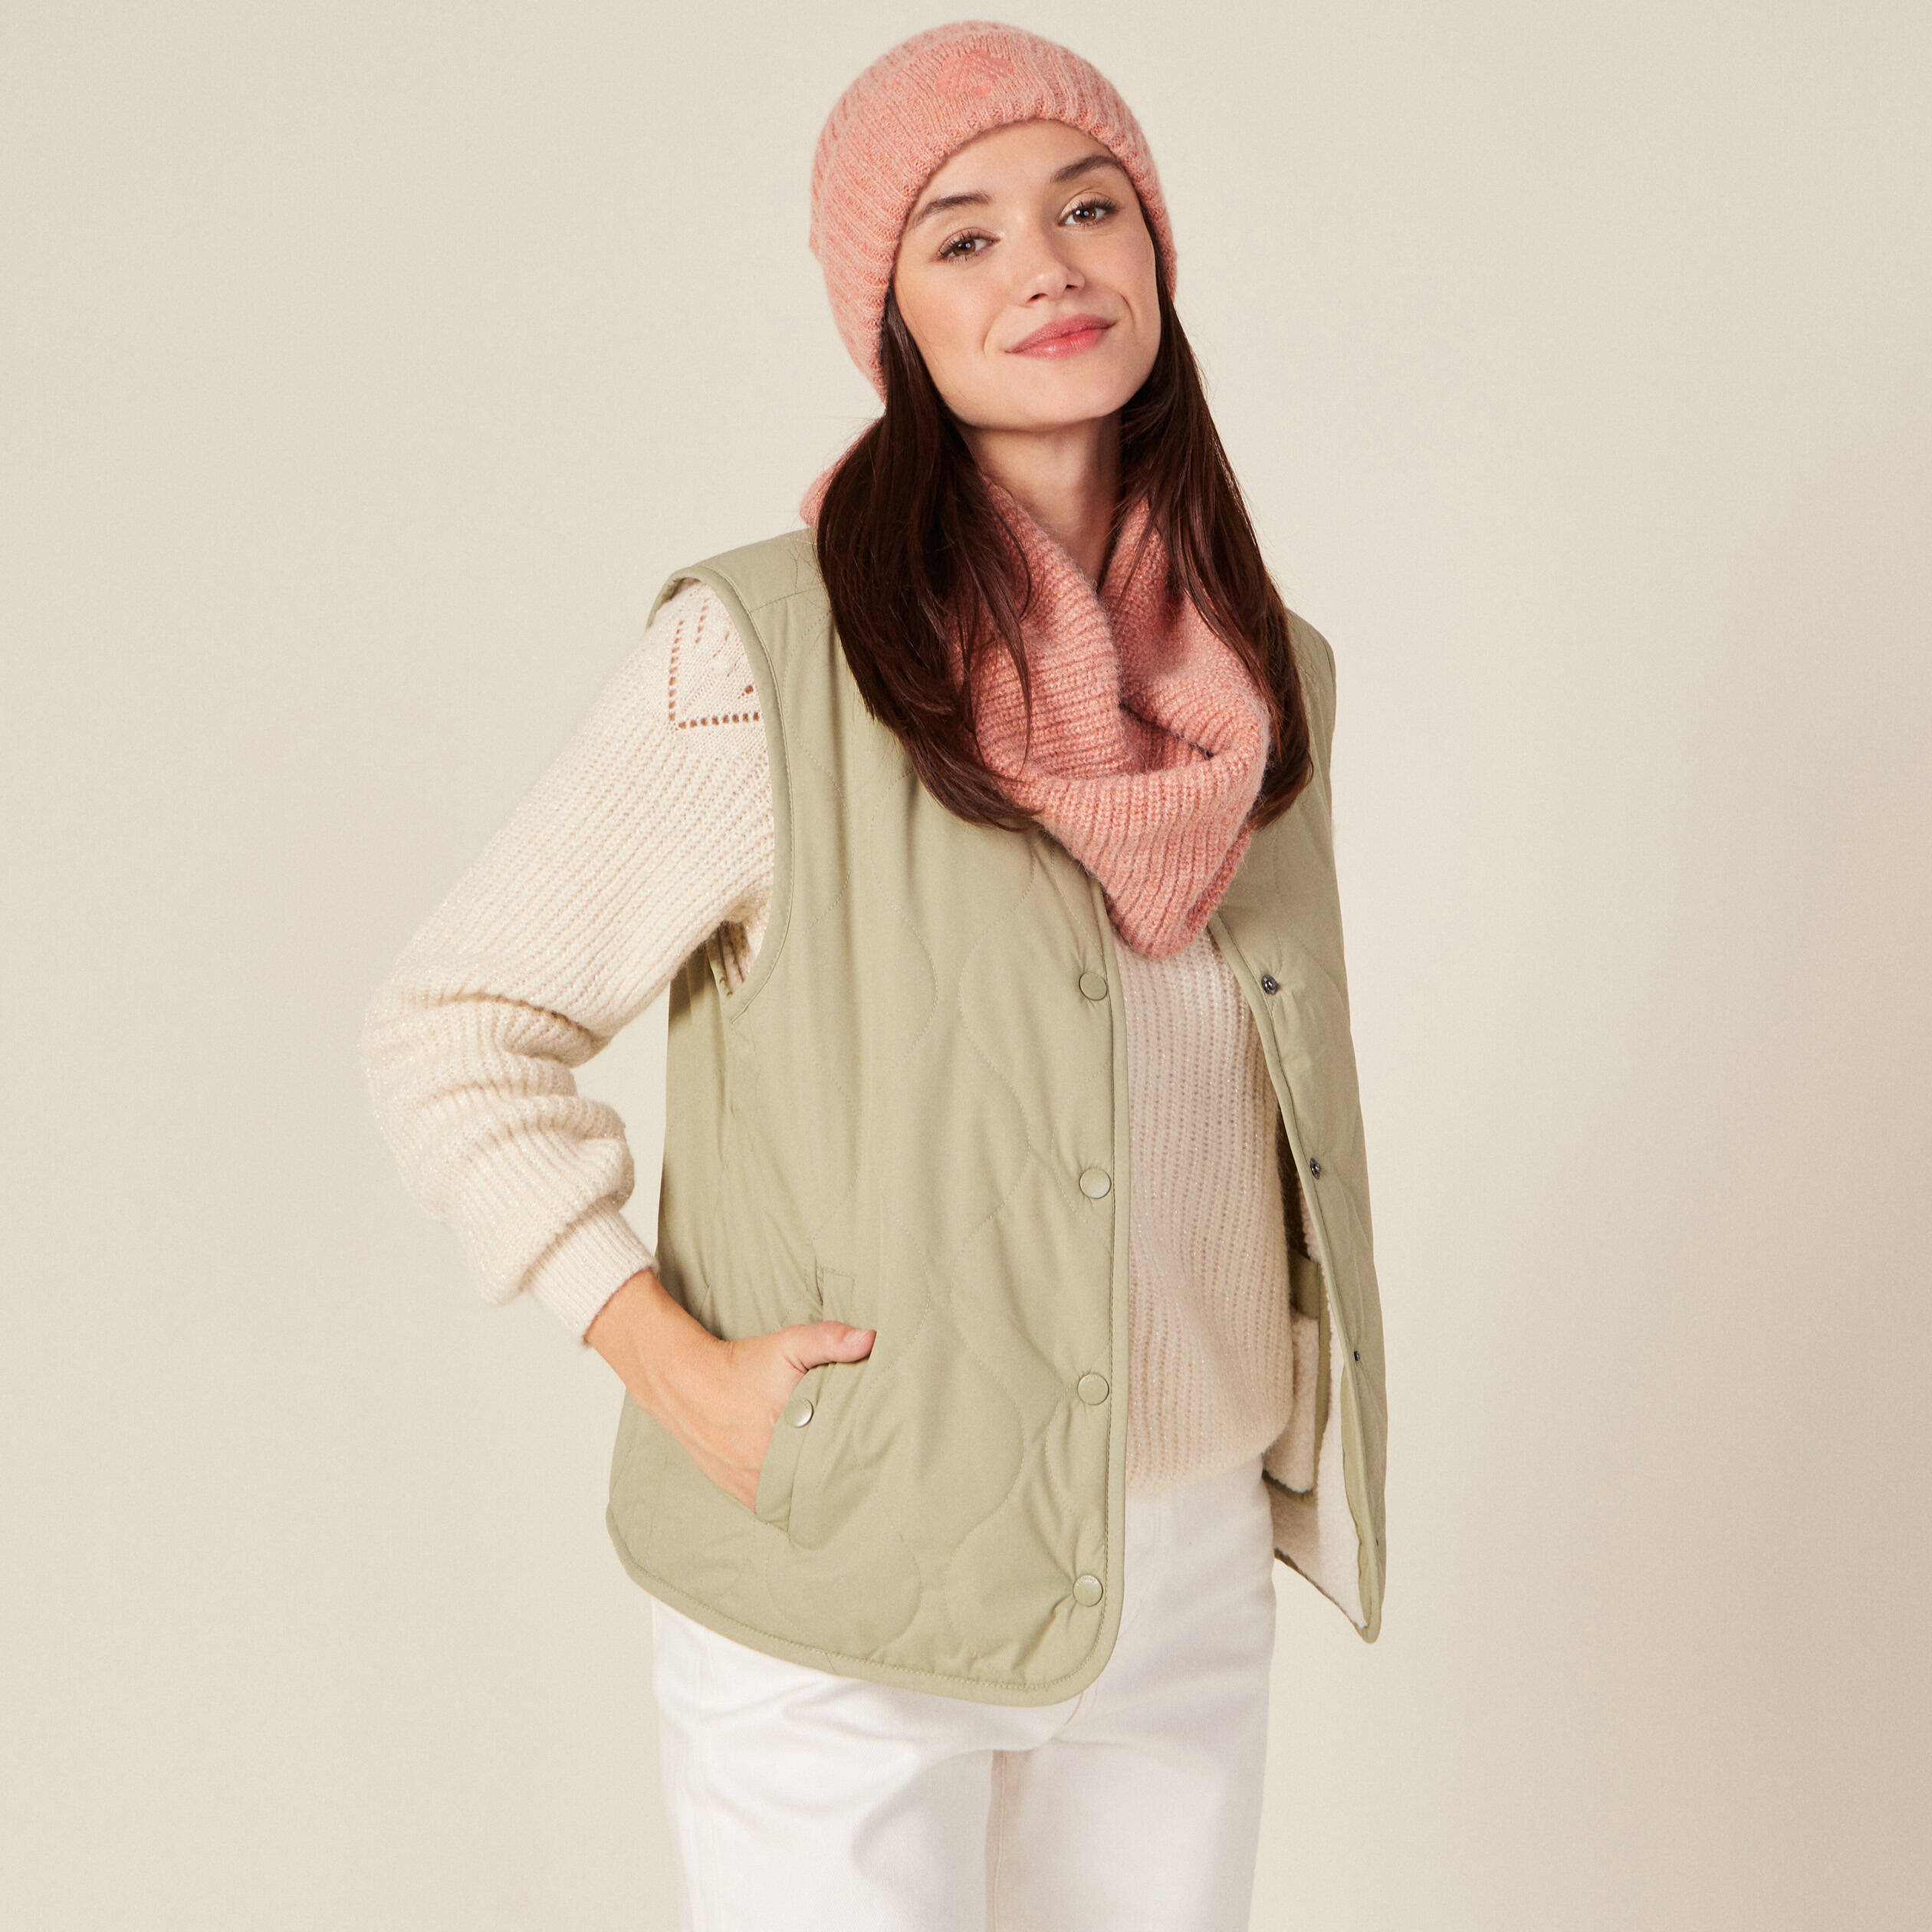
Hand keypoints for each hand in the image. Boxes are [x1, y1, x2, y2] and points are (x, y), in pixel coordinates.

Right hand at [586, 1269, 873, 1509]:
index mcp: (786, 1438)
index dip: (859, 1460)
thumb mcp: (786, 1345)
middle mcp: (769, 1469)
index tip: (874, 1453)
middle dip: (842, 1478)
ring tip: (839, 1481)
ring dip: (817, 1493)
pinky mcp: (743, 1495)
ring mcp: (754, 1487)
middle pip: (821, 1485)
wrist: (685, 1383)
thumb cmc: (740, 1365)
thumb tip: (869, 1339)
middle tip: (863, 1469)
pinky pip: (778, 1508)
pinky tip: (808, 1488)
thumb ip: (828, 1340)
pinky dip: (793, 1500)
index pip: (838, 1462)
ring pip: (799, 1501)